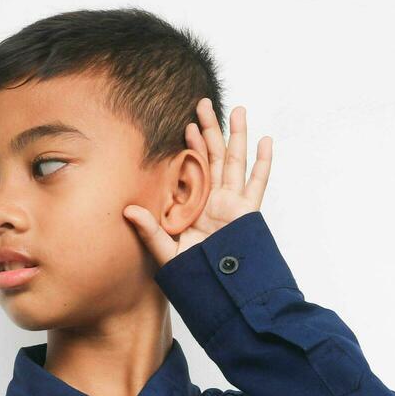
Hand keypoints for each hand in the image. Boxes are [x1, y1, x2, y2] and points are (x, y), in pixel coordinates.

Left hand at [123, 98, 272, 265]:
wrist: (218, 292)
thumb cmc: (191, 274)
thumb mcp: (165, 251)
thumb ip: (149, 230)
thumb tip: (128, 211)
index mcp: (194, 204)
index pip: (193, 167)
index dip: (191, 145)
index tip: (184, 125)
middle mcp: (214, 199)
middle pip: (214, 155)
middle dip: (210, 128)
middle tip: (204, 102)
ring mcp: (232, 203)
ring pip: (235, 161)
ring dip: (237, 135)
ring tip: (238, 110)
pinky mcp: (247, 212)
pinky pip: (257, 183)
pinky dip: (263, 162)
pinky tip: (266, 141)